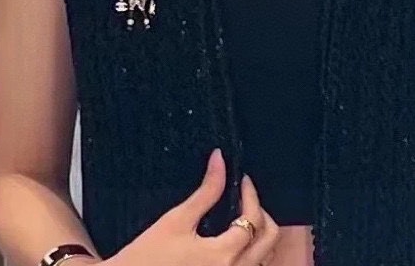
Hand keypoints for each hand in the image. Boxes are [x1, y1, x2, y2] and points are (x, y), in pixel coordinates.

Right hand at [105, 148, 278, 265]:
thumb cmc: (145, 258)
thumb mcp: (176, 220)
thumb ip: (206, 191)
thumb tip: (220, 159)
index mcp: (222, 256)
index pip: (253, 219)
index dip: (251, 194)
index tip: (243, 180)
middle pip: (269, 241)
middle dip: (263, 214)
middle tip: (247, 197)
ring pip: (263, 260)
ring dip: (260, 236)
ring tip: (243, 216)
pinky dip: (251, 255)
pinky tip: (235, 242)